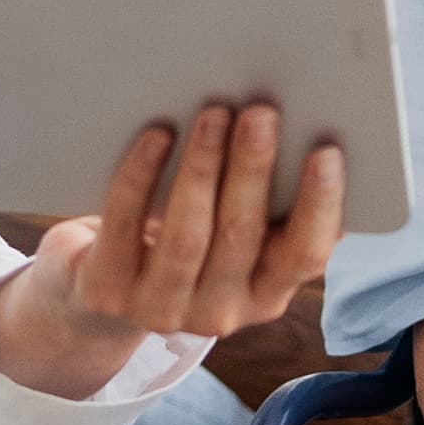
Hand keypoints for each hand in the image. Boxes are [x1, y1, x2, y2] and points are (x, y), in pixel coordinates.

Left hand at [0, 102, 347, 406]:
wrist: (98, 298)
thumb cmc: (189, 242)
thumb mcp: (234, 238)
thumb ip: (271, 205)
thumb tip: (310, 128)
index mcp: (265, 295)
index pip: (305, 257)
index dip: (320, 206)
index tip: (325, 151)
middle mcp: (219, 312)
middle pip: (242, 235)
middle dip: (253, 168)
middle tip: (260, 112)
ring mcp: (160, 307)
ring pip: (188, 235)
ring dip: (203, 167)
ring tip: (212, 113)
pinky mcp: (108, 291)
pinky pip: (126, 227)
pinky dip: (142, 176)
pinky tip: (155, 136)